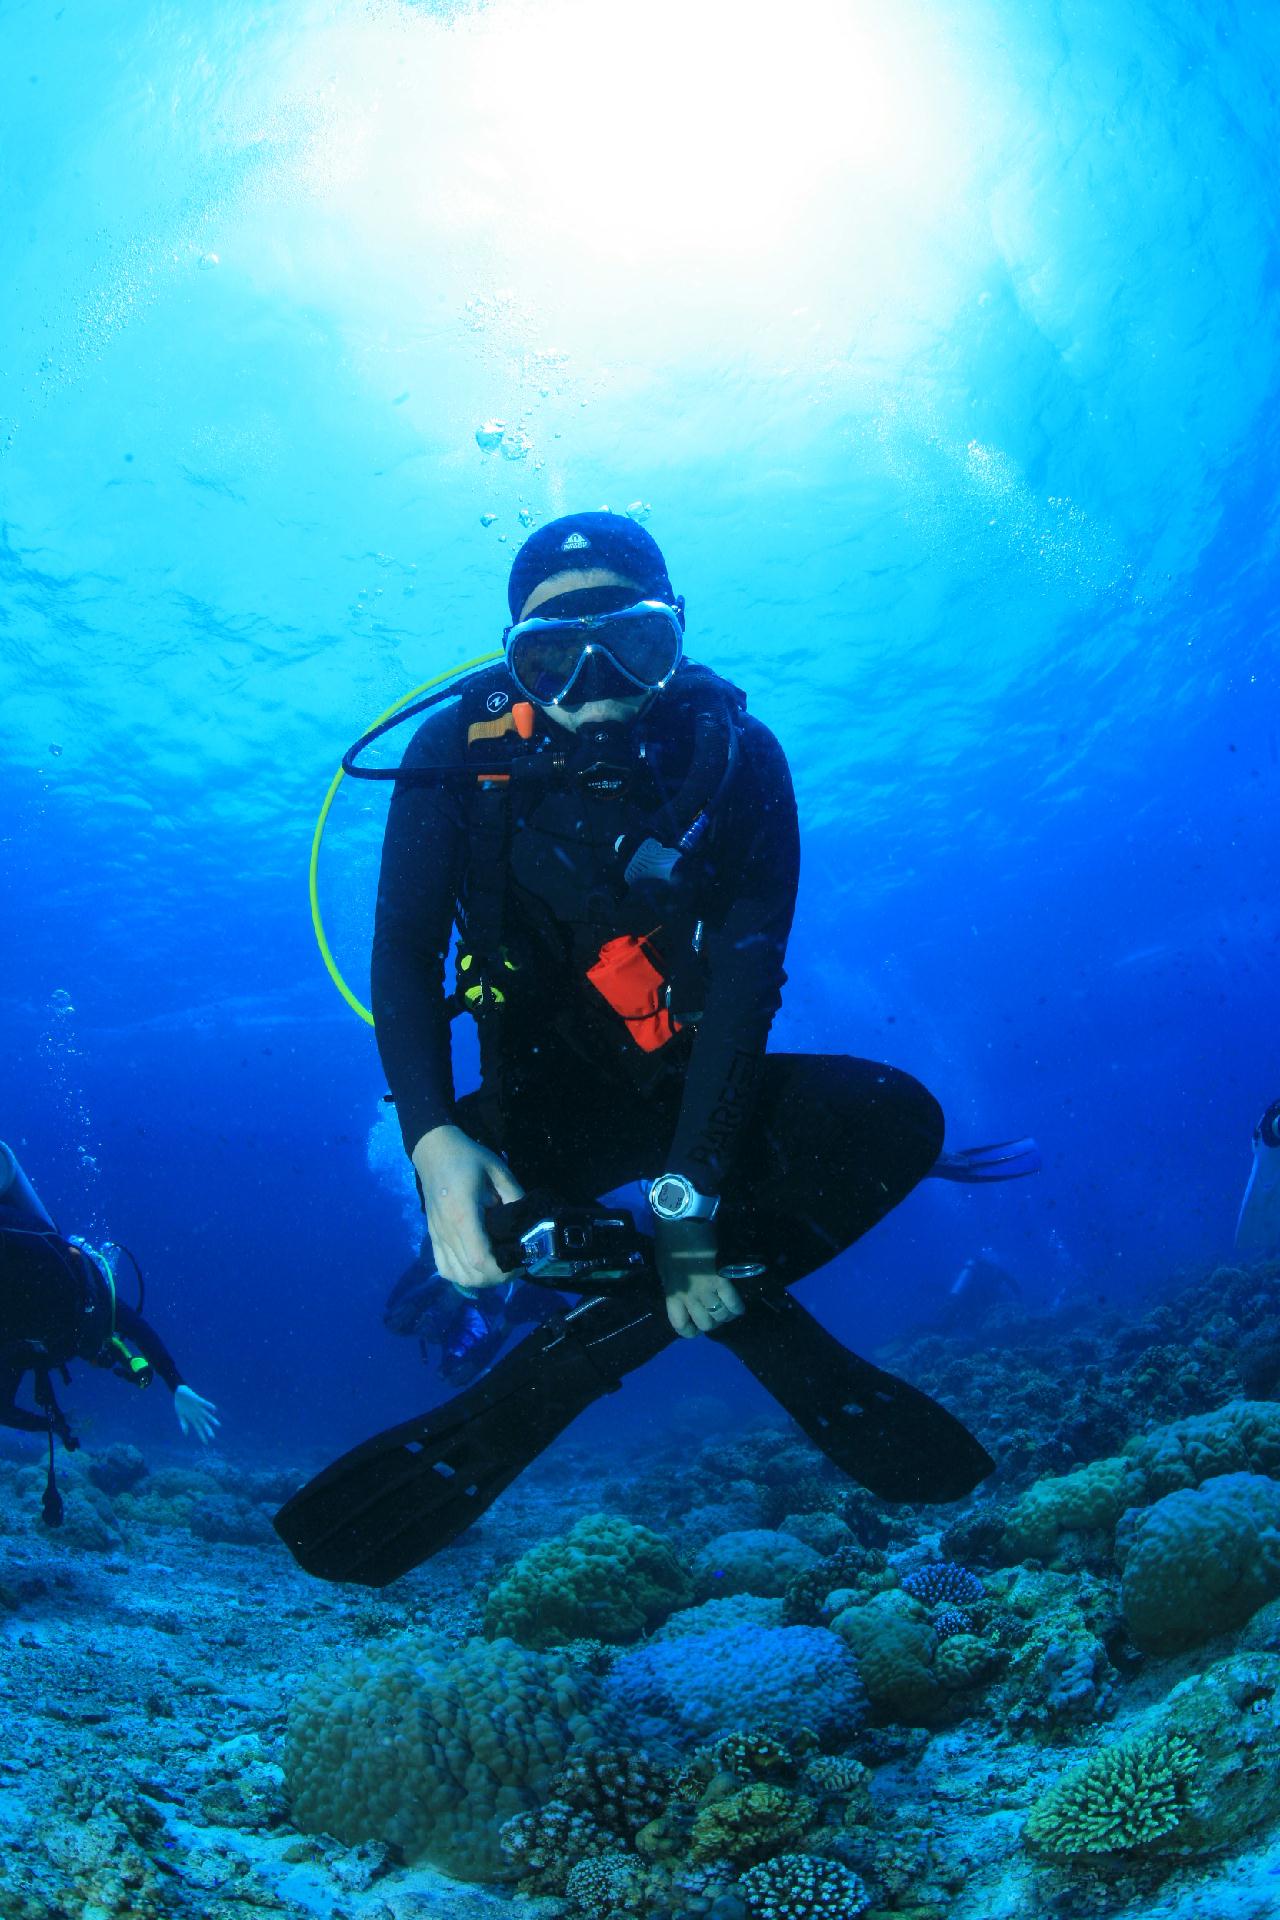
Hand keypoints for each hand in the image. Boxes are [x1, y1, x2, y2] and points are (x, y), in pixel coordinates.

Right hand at [175, 1385, 219, 1442]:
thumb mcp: (180, 1415)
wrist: (179, 1392)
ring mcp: (199, 1408)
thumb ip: (183, 1424)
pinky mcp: (199, 1401)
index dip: (202, 1436)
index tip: (206, 1443)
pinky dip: (209, 1406)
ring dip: (212, 1420)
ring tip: (218, 1425)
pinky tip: (214, 1410)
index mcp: (193, 1418)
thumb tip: (186, 1434)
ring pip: (207, 1415)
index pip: (199, 1429)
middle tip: (213, 1437)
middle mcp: (197, 1414)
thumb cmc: (180, 1404)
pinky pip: (205, 1404)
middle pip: (204, 1424)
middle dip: (208, 1430)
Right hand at [412, 1124, 524, 1289]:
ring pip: (457, 1276)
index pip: (480, 1259)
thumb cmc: (469, 1159)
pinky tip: (477, 1267)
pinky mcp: (432, 1238)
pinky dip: (462, 1275)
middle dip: (497, 1278)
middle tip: (515, 1264)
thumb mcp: (499, 1173)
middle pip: (470, 1274)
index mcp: (463, 1215)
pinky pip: (445, 1269)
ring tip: (498, 1266)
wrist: (435, 1153)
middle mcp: (447, 1232)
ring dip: (481, 1280)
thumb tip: (530, 1226)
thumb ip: (516, 1199)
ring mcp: (437, 1237)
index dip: (502, 1271)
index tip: (520, 1263)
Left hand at [655, 1218, 744, 1337]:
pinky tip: (738, 1307)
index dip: (689, 1331)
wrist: (682, 1220)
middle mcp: (689, 1296)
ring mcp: (706, 1289)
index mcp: (672, 1294)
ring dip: (726, 1316)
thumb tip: (682, 1296)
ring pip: (720, 1316)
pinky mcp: (721, 1279)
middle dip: (711, 1323)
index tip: (694, 1328)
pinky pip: (733, 1302)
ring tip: (728, 1311)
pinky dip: (737, 1308)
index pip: (680, 1325)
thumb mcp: (664, 1269)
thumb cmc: (670, 1241)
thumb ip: (674, 1287)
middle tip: (715, 1314)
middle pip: (705, 1323)